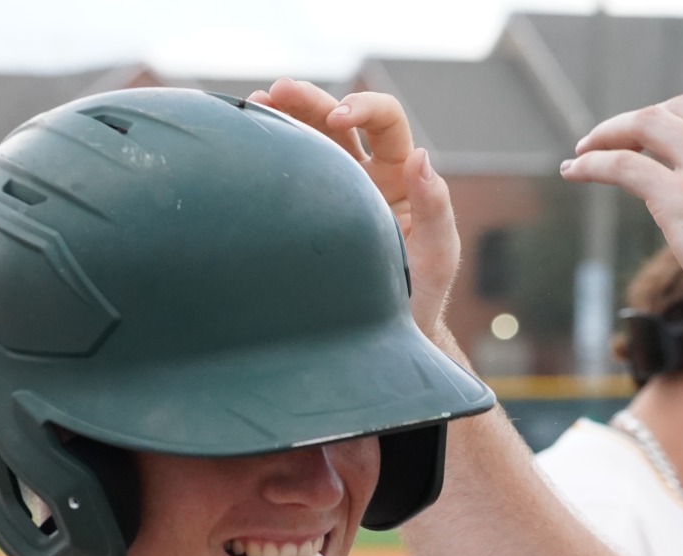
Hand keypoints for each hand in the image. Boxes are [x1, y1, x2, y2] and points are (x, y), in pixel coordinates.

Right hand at [249, 79, 459, 339]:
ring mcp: (329, 195)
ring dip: (281, 117)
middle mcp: (363, 177)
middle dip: (308, 101)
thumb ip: (436, 206)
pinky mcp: (301, 217)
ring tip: (252, 105)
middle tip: (276, 91)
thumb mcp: (438, 255)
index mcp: (399, 177)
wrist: (381, 337)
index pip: (385, 123)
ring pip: (304, 141)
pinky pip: (284, 177)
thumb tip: (421, 156)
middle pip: (335, 121)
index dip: (362, 109)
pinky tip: (244, 143)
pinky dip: (265, 154)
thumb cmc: (417, 298)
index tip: (337, 118)